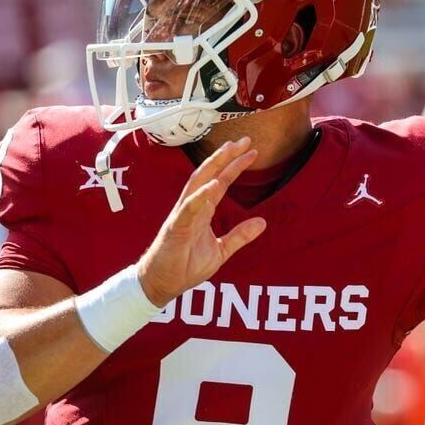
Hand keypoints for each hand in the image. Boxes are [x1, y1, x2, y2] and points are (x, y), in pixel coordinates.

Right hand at [137, 138, 266, 306]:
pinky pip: (189, 208)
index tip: (251, 152)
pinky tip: (214, 184)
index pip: (221, 182)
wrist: (162, 284)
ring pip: (197, 183)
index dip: (235, 167)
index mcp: (202, 211)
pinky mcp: (176, 227)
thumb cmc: (185, 266)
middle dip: (226, 156)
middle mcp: (192, 207)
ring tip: (228, 151)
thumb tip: (262, 222)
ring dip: (213, 166)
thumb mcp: (221, 251)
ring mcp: (183, 215)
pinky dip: (201, 195)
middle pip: (210, 175)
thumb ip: (239, 236)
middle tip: (244, 140)